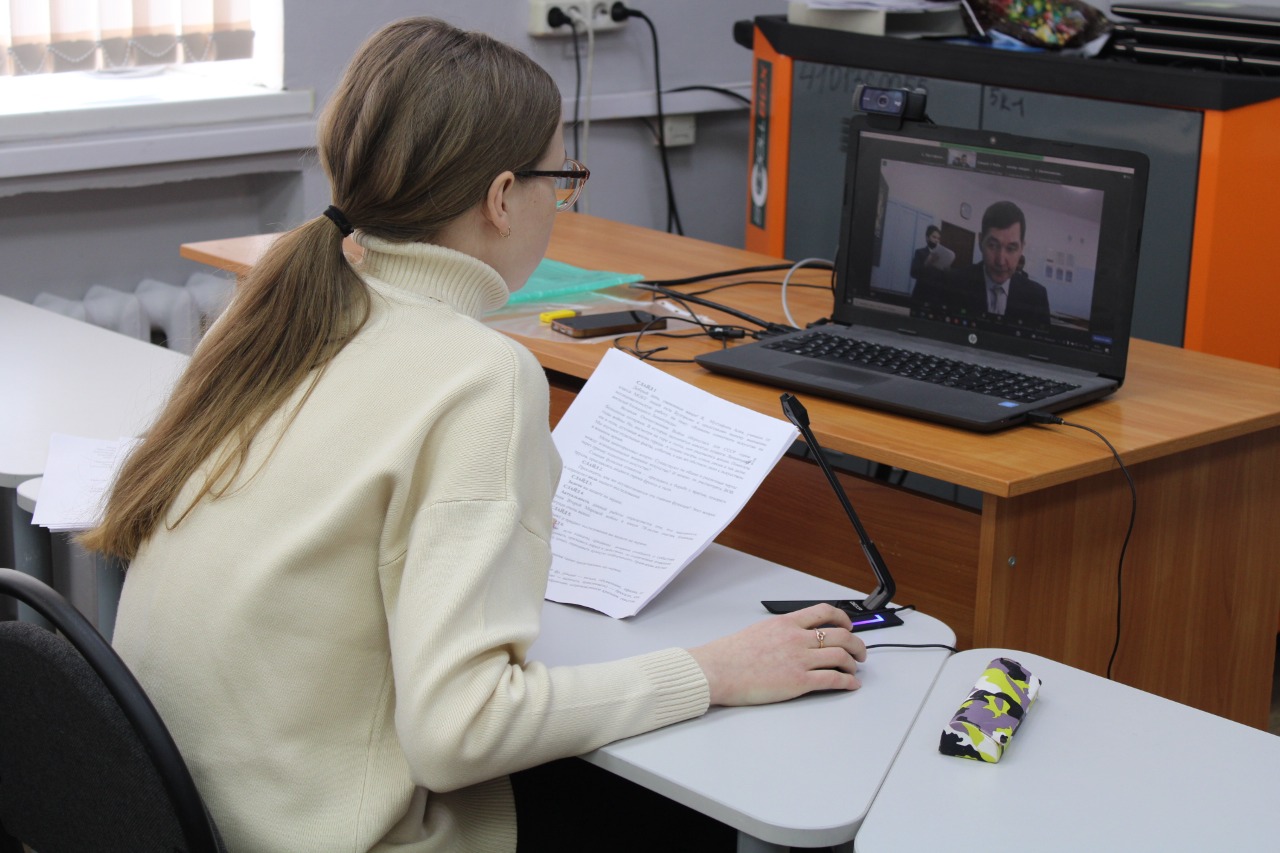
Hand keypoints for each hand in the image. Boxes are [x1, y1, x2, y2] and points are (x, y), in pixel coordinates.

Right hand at [687, 604, 867, 705]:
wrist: (718, 670)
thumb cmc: (730, 654)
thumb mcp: (758, 631)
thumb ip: (780, 632)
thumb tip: (792, 636)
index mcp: (786, 623)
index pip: (824, 612)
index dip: (843, 618)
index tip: (848, 626)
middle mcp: (797, 638)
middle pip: (840, 635)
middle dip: (857, 644)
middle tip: (860, 652)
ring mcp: (799, 659)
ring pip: (841, 656)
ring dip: (854, 663)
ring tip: (855, 670)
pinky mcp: (799, 681)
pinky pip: (833, 679)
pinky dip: (847, 682)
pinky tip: (850, 685)